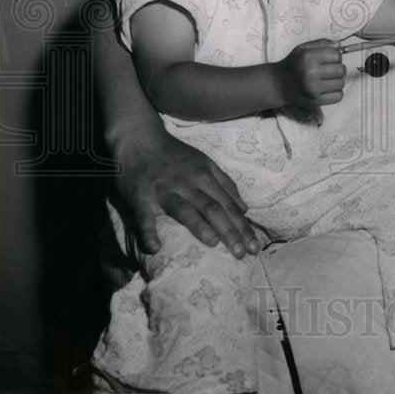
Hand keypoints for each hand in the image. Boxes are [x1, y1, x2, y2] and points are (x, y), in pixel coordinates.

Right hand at [113, 128, 259, 258]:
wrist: (140, 139)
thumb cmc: (175, 155)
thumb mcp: (205, 162)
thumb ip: (225, 183)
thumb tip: (244, 208)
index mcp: (204, 176)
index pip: (228, 205)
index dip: (242, 227)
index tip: (254, 248)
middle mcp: (187, 183)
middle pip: (212, 208)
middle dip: (229, 231)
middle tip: (242, 254)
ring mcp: (164, 190)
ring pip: (185, 209)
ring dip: (199, 226)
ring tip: (213, 243)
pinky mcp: (140, 196)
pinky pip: (144, 216)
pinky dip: (149, 231)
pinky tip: (155, 247)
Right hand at [274, 39, 345, 121]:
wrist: (279, 84)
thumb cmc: (294, 64)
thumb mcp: (304, 48)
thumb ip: (323, 43)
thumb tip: (339, 45)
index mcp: (307, 57)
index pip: (336, 56)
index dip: (335, 56)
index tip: (329, 59)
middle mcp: (310, 73)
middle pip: (341, 70)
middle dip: (338, 68)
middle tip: (329, 69)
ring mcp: (313, 89)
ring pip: (341, 83)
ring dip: (337, 80)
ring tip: (326, 79)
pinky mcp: (316, 101)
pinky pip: (339, 96)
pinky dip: (336, 92)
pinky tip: (326, 88)